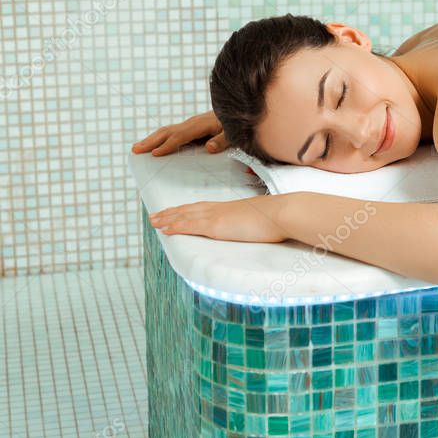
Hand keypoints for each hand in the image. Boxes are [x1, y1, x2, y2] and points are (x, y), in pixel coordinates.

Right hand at [132, 110, 228, 155]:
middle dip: (151, 141)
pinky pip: (171, 133)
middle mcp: (192, 123)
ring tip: (136, 148)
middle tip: (135, 150)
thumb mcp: (233, 134)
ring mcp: (189, 124)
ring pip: (166, 131)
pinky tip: (152, 146)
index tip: (155, 154)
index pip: (181, 136)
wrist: (236, 112)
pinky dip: (158, 138)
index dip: (168, 145)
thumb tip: (209, 148)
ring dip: (150, 139)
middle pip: (167, 132)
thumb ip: (222, 141)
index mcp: (201, 124)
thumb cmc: (235, 125)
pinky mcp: (189, 127)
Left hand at [148, 192, 302, 242]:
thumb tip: (259, 227)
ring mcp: (218, 217)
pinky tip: (165, 229)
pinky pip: (191, 226)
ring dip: (168, 219)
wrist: (284, 212)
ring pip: (186, 216)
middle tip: (155, 216)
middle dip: (171, 212)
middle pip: (190, 209)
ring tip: (154, 222)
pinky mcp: (217, 226)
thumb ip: (255, 222)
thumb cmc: (279, 216)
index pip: (203, 207)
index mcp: (230, 208)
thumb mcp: (264, 218)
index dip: (187, 209)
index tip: (176, 211)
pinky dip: (176, 227)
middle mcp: (220, 209)